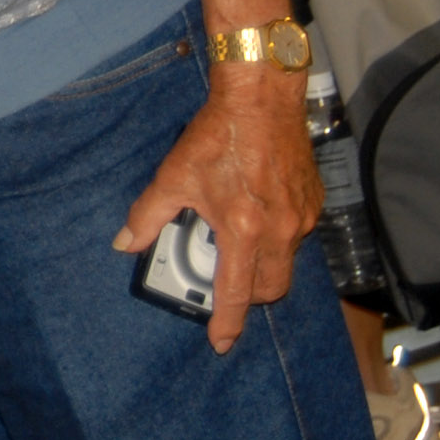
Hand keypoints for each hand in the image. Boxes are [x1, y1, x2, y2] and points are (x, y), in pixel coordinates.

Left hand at [113, 67, 320, 352]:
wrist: (261, 98)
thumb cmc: (219, 134)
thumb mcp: (174, 175)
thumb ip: (148, 214)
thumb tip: (126, 242)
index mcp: (244, 230)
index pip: (236, 293)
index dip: (227, 322)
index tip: (221, 342)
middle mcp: (280, 230)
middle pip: (270, 289)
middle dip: (247, 296)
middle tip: (225, 285)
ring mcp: (301, 217)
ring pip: (286, 263)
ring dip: (262, 265)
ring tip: (236, 241)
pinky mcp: (313, 201)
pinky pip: (297, 236)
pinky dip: (277, 238)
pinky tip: (256, 215)